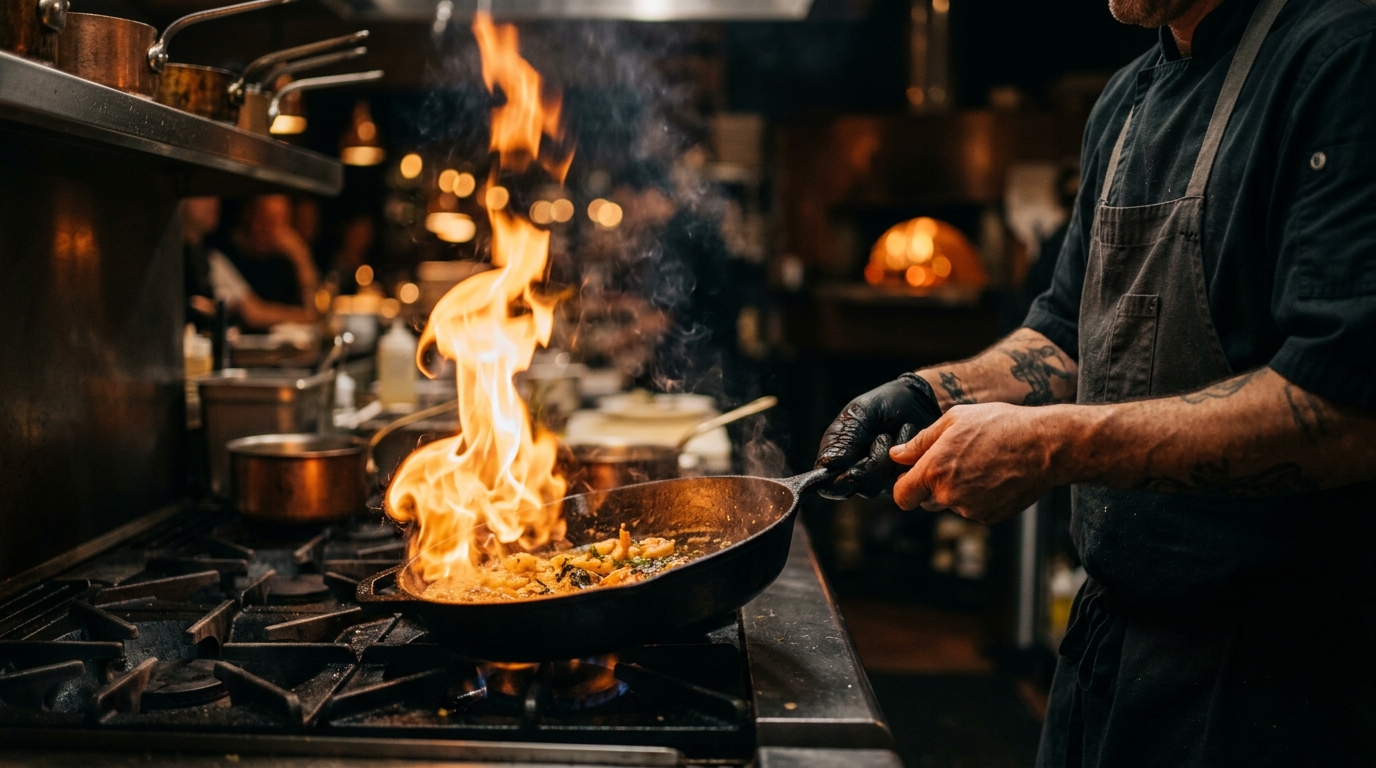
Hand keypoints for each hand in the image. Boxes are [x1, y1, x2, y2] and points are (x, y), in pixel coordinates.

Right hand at [814, 374, 942, 498]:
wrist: (917, 400)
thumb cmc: (882, 404)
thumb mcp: (858, 413)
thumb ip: (843, 438)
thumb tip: (827, 464)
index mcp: (835, 457)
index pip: (827, 486)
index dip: (837, 484)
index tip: (853, 470)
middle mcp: (853, 473)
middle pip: (854, 488)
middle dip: (871, 464)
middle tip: (883, 437)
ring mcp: (877, 480)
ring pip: (877, 487)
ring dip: (889, 459)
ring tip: (898, 432)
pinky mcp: (899, 481)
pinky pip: (900, 482)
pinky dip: (907, 460)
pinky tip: (909, 440)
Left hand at [889, 403, 1066, 523]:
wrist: (1044, 446)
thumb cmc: (1000, 425)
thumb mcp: (955, 419)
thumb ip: (921, 441)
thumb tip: (897, 455)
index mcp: (934, 470)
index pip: (902, 495)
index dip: (903, 485)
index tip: (911, 476)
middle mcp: (948, 495)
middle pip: (926, 500)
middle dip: (933, 485)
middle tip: (956, 461)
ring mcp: (970, 509)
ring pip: (952, 504)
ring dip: (958, 490)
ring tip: (982, 464)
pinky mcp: (990, 517)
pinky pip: (974, 510)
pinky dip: (979, 497)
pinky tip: (995, 476)